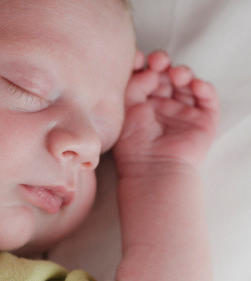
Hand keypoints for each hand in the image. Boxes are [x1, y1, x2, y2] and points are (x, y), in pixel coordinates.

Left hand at [114, 50, 219, 176]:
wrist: (151, 168)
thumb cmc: (133, 144)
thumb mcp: (126, 108)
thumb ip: (135, 84)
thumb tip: (150, 68)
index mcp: (141, 103)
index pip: (145, 76)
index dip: (144, 64)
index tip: (138, 58)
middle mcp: (161, 105)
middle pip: (166, 75)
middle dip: (162, 64)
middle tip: (158, 61)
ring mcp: (182, 111)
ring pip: (187, 82)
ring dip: (182, 72)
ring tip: (175, 75)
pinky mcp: (202, 120)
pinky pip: (207, 98)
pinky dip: (203, 87)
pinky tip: (194, 85)